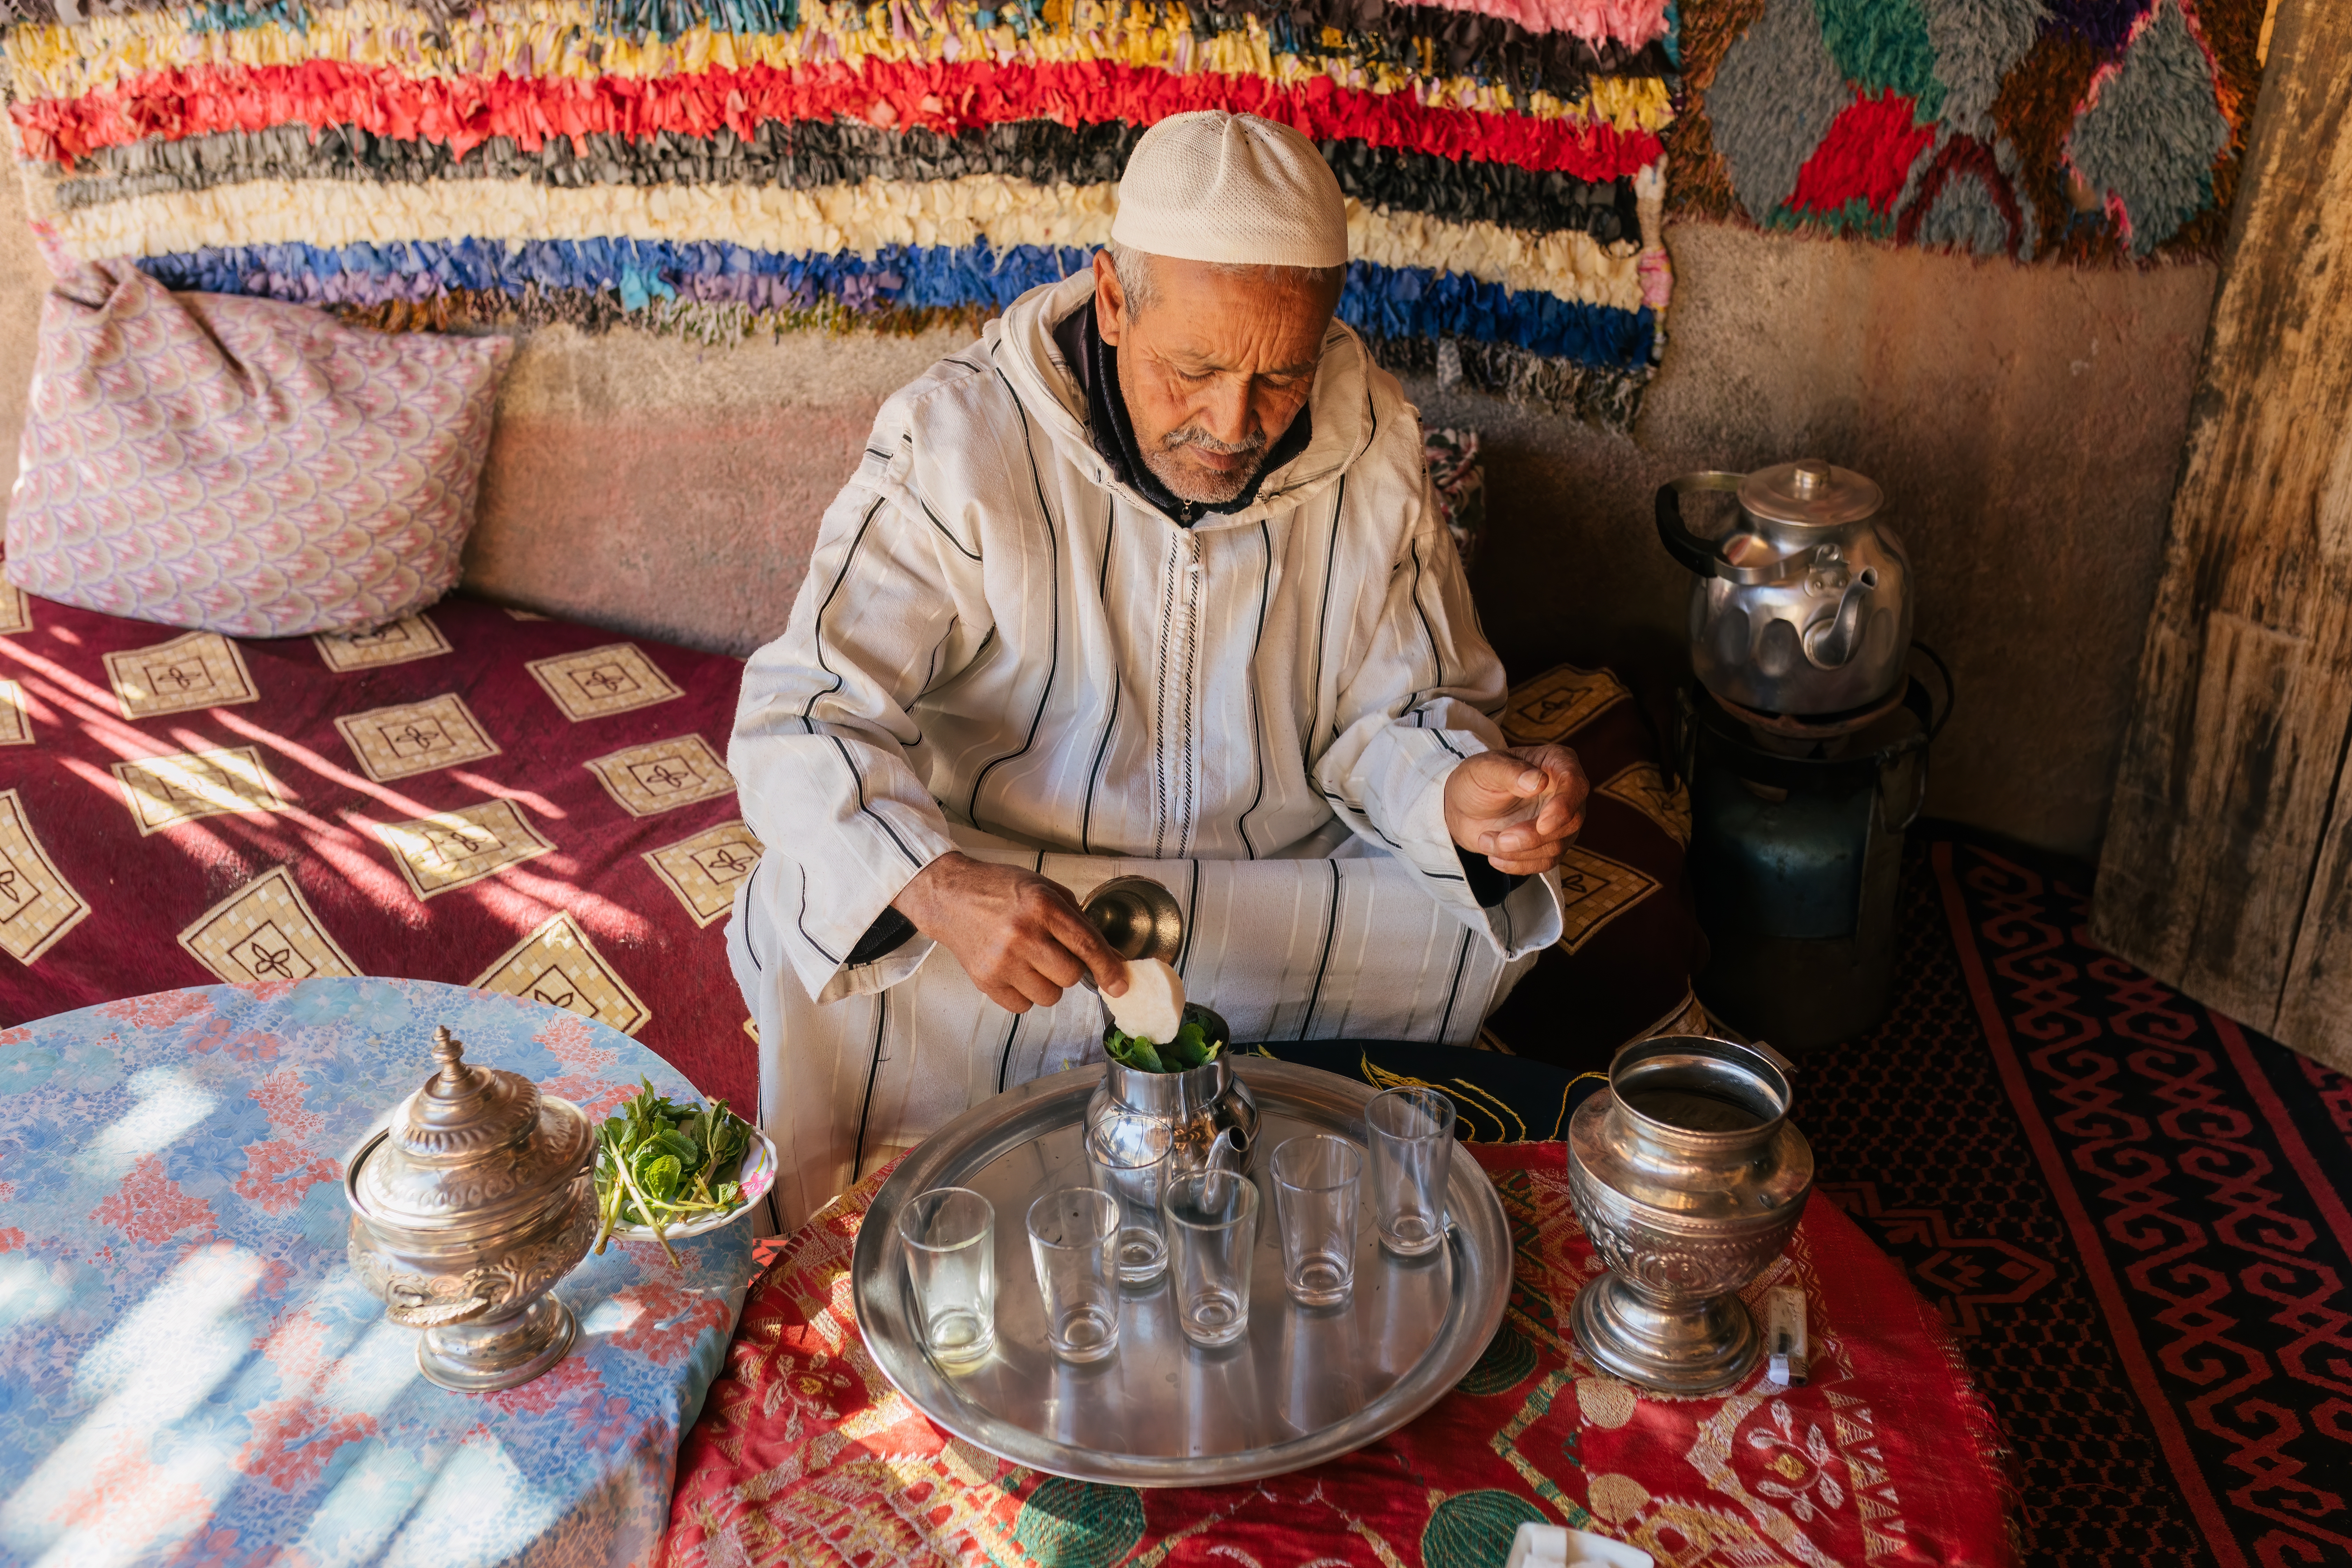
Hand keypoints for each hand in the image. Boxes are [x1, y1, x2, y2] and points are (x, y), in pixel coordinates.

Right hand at [891, 852, 1129, 1012]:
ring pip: (1050, 997)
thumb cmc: (1000, 889)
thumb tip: (1110, 956)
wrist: (950, 895)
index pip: (1086, 945)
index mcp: (1041, 907)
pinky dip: (1025, 993)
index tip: (1120, 984)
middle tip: (1053, 951)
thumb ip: (1078, 920)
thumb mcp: (1044, 890)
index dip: (1109, 968)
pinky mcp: (985, 981)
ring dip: (1048, 983)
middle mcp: (1021, 935)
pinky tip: (1014, 970)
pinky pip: (1024, 1006)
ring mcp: (1001, 961)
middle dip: (1070, 968)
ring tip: (1031, 960)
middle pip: (1071, 976)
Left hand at [1442, 744, 1587, 875]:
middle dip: (1533, 837)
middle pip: (1570, 822)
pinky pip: (1545, 863)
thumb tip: (1538, 781)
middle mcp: (1566, 793)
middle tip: (1501, 840)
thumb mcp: (1485, 769)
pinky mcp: (1549, 844)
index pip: (1575, 784)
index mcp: (1556, 762)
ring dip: (1519, 852)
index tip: (1542, 824)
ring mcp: (1560, 821)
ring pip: (1557, 847)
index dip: (1564, 807)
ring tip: (1486, 841)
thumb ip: (1510, 772)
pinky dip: (1518, 864)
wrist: (1462, 807)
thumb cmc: (1476, 779)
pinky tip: (1494, 856)